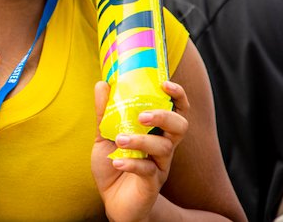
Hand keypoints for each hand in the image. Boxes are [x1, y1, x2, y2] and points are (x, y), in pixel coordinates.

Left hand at [91, 80, 189, 221]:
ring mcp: (160, 166)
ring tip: (119, 139)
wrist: (114, 200)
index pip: (176, 110)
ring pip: (164, 148)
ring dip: (141, 140)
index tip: (164, 83)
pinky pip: (148, 171)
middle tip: (141, 115)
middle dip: (164, 116)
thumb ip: (104, 112)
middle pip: (180, 127)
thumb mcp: (105, 135)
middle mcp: (163, 147)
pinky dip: (132, 163)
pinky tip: (116, 161)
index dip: (177, 95)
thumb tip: (102, 84)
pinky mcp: (152, 184)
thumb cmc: (115, 163)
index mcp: (156, 132)